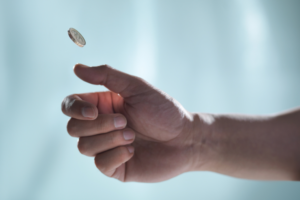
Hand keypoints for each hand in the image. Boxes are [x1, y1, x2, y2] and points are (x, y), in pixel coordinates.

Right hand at [61, 64, 201, 181]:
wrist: (185, 139)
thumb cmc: (163, 111)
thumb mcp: (137, 87)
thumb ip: (106, 76)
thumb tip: (76, 68)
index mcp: (102, 105)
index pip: (70, 106)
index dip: (75, 109)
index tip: (94, 111)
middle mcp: (100, 127)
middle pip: (73, 128)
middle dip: (99, 126)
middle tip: (125, 122)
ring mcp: (106, 147)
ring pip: (84, 147)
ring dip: (110, 140)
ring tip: (132, 136)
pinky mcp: (115, 166)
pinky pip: (100, 164)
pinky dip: (116, 155)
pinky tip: (133, 151)